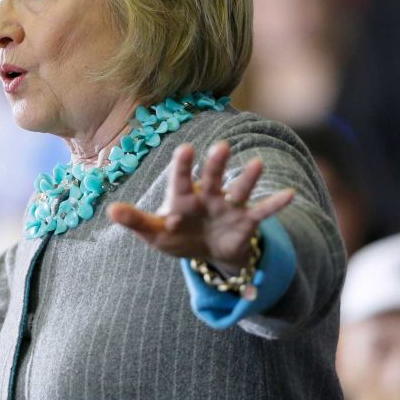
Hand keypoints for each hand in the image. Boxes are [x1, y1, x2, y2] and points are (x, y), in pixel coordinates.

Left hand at [107, 141, 293, 271]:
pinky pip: (261, 212)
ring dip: (248, 178)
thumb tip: (110, 211)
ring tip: (258, 164)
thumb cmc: (177, 236)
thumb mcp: (154, 233)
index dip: (183, 166)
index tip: (185, 149)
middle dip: (216, 164)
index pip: (180, 179)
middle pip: (212, 177)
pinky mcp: (245, 222)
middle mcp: (207, 196)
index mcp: (182, 198)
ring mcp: (228, 207)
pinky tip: (289, 194)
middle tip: (222, 147)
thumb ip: (135, 221)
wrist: (206, 252)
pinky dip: (274, 204)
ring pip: (239, 189)